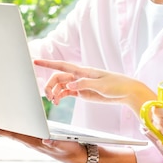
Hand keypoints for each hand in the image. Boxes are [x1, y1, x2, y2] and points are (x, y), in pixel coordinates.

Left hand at [0, 122, 87, 162]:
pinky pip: (20, 132)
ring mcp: (33, 141)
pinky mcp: (37, 139)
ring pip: (13, 133)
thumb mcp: (66, 146)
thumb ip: (56, 143)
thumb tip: (45, 140)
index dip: (1, 130)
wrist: (79, 157)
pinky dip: (10, 128)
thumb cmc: (73, 150)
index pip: (15, 135)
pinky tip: (5, 124)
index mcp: (35, 143)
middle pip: (9, 133)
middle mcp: (31, 142)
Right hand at [33, 59, 155, 112]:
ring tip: (54, 101)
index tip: (35, 61)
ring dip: (54, 92)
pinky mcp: (82, 92)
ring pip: (61, 86)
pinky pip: (66, 92)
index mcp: (83, 71)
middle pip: (58, 78)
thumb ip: (84, 84)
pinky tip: (58, 102)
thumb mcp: (101, 85)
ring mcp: (80, 84)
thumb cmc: (117, 85)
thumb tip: (69, 85)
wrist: (126, 92)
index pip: (62, 65)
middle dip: (50, 85)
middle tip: (49, 96)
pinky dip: (60, 96)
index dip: (48, 63)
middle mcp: (79, 76)